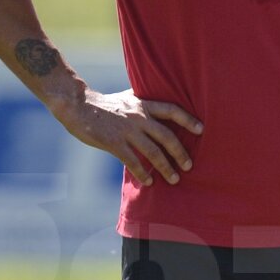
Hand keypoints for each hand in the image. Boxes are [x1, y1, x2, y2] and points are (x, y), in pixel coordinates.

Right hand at [60, 88, 202, 185]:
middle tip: (189, 166)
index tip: (201, 129)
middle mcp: (138, 116)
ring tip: (174, 179)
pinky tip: (148, 182)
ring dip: (166, 168)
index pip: (171, 109)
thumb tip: (160, 108)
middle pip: (167, 136)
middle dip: (180, 153)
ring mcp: (126, 130)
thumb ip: (144, 103)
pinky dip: (142, 174)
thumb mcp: (127, 97)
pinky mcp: (114, 142)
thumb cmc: (105, 104)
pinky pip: (133, 161)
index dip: (188, 119)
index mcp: (143, 104)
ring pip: (153, 152)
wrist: (78, 105)